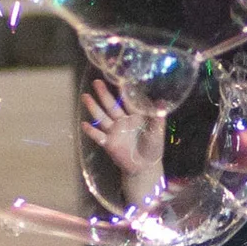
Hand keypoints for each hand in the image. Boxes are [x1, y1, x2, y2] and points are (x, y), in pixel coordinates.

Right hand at [80, 78, 165, 205]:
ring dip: (93, 108)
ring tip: (85, 96)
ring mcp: (114, 131)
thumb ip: (158, 118)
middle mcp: (122, 121)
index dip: (123, 91)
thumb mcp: (157, 132)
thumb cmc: (153, 147)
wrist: (144, 166)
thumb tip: (162, 103)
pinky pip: (98, 136)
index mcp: (134, 116)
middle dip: (104, 94)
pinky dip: (91, 131)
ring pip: (102, 117)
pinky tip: (84, 124)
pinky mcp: (108, 143)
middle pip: (111, 105)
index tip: (118, 79)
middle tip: (96, 81)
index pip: (127, 101)